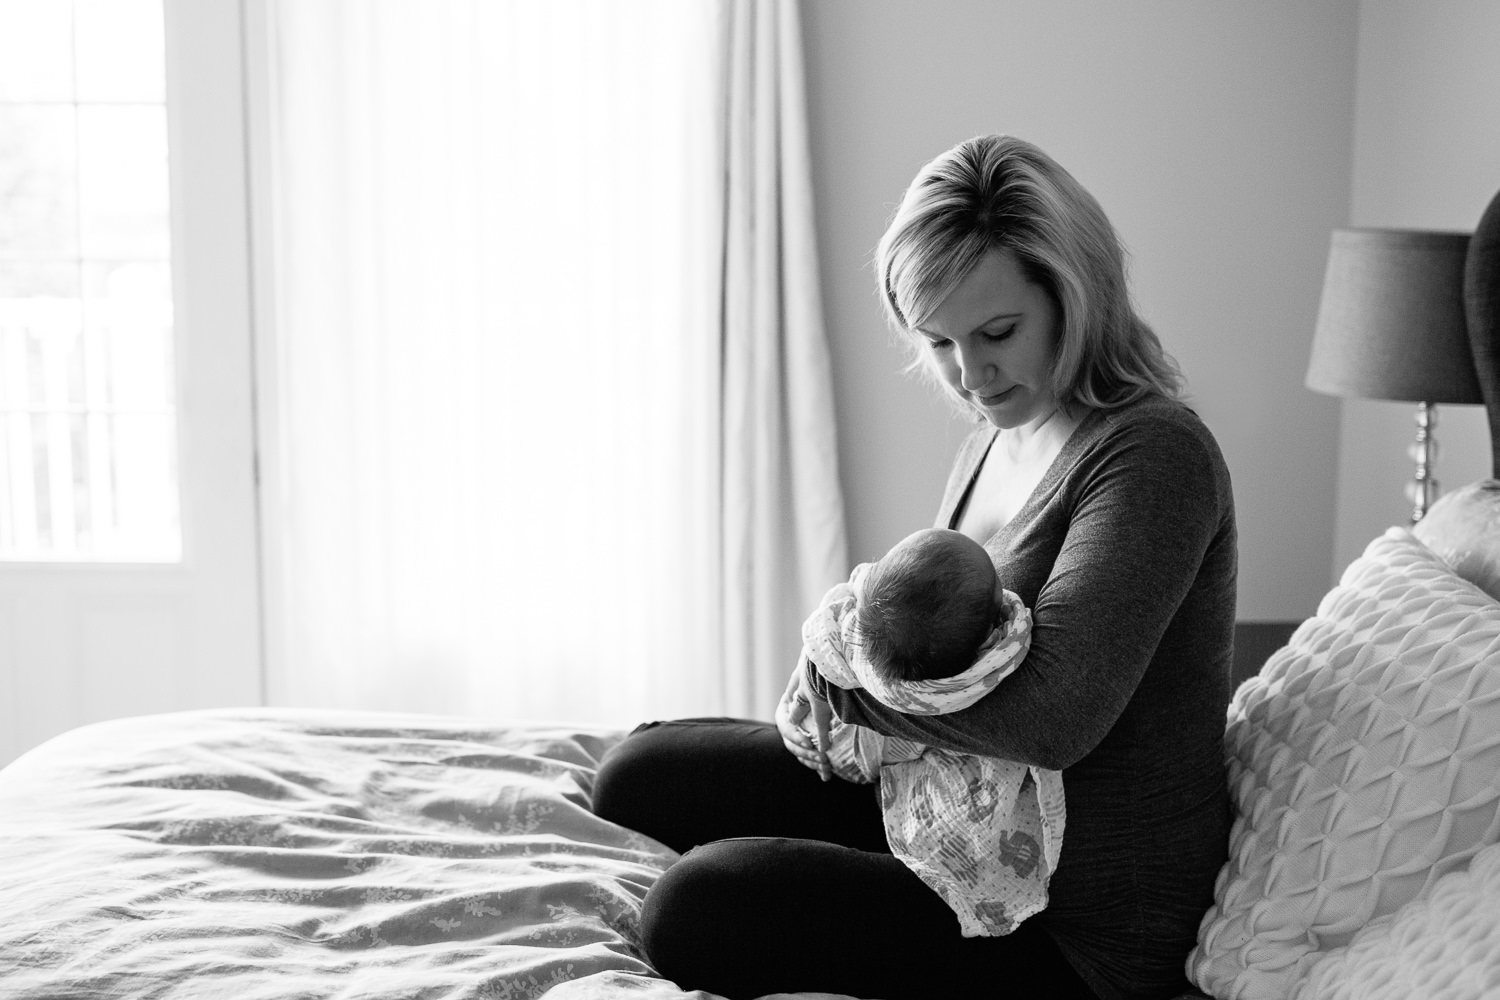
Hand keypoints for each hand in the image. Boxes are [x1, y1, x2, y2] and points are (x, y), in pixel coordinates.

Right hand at [775, 657, 832, 780]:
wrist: (834, 669)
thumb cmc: (819, 671)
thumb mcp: (808, 679)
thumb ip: (802, 697)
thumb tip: (794, 716)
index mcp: (786, 706)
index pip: (785, 726)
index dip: (795, 736)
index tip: (810, 742)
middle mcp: (792, 721)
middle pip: (791, 743)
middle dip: (806, 752)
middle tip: (822, 757)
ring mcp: (802, 732)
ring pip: (801, 752)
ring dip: (812, 761)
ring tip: (826, 766)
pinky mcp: (814, 741)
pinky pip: (812, 756)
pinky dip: (819, 767)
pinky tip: (827, 776)